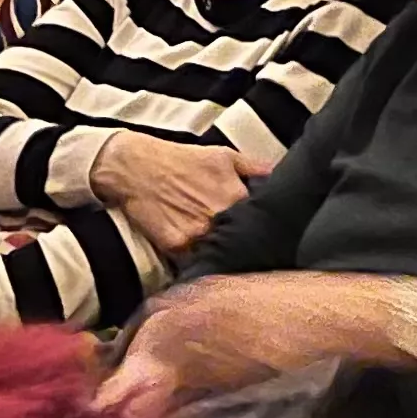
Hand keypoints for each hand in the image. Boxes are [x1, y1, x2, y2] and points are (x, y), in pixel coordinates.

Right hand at [92, 136, 273, 255]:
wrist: (137, 166)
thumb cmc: (181, 159)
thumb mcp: (224, 155)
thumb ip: (255, 168)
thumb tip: (279, 177)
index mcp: (234, 196)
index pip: (260, 223)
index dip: (264, 231)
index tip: (267, 237)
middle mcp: (217, 217)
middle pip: (240, 242)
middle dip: (245, 245)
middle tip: (247, 249)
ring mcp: (196, 234)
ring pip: (219, 255)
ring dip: (223, 256)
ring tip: (224, 255)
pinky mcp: (175, 246)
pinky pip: (194, 262)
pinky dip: (199, 261)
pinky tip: (201, 256)